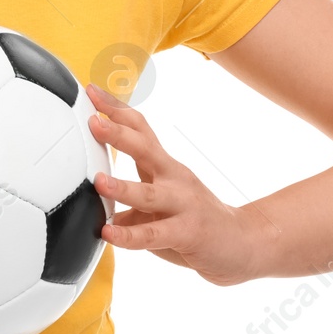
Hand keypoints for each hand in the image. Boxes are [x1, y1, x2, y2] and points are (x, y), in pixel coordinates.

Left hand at [84, 82, 264, 286]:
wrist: (243, 242)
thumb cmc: (193, 218)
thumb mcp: (161, 198)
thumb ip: (130, 194)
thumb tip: (89, 197)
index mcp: (164, 165)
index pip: (140, 128)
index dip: (116, 109)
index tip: (91, 92)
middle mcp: (173, 178)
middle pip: (145, 149)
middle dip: (118, 134)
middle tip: (94, 121)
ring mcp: (182, 204)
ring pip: (149, 194)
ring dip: (123, 187)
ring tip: (99, 182)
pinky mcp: (187, 233)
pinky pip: (153, 234)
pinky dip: (129, 235)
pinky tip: (109, 233)